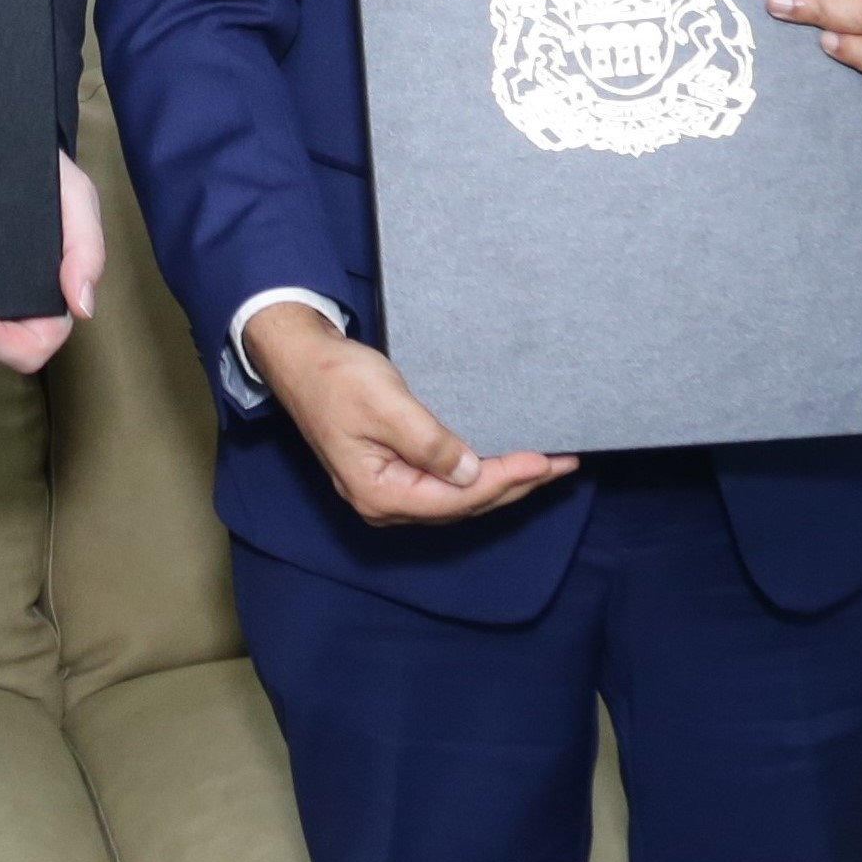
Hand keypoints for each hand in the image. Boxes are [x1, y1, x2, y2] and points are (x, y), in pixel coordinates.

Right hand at [241, 303, 576, 524]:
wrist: (299, 357)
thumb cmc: (336, 376)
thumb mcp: (386, 405)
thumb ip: (429, 444)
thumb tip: (470, 474)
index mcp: (379, 493)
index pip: (459, 497)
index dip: (505, 480)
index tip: (545, 460)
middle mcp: (385, 503)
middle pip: (464, 504)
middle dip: (515, 485)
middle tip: (562, 466)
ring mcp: (388, 490)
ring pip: (458, 497)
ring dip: (502, 482)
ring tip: (545, 467)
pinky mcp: (393, 472)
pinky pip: (446, 484)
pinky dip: (480, 474)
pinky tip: (503, 464)